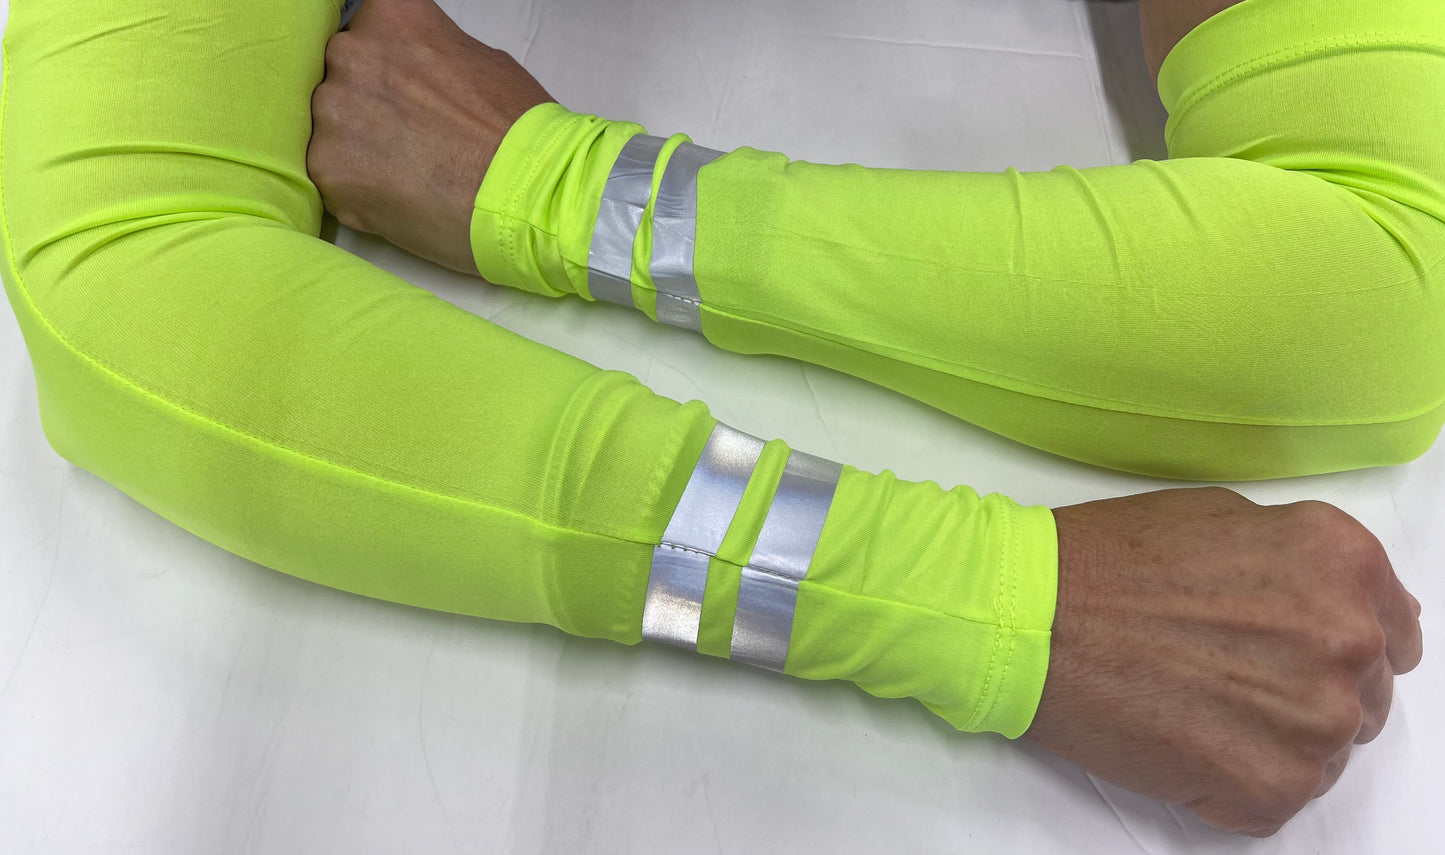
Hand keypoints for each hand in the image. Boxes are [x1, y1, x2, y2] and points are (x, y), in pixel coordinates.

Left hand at [307, 0, 553, 272]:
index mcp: (391, 17)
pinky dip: (357, 186)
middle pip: (341, 74)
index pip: (367, 28)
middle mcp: (352, 54)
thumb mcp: (479, 60)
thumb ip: (427, 56)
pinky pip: (330, 173)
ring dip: (358, 145)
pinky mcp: (327, 170)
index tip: (402, 85)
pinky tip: (399, 196)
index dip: (386, 61)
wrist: (531, 197)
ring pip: (330, 125)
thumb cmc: (519, 132)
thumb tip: (415, 70)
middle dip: (369, 102)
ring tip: (409, 172)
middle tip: (413, 136)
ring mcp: (333, 113)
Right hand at [1028, 486, 1422, 836]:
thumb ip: (1300, 565)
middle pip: (1358, 697)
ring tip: (1190, 706)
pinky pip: (1275, 799)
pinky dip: (1230, 782)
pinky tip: (1178, 739)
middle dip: (1297, 691)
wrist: (1029, 615)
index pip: (1392, 632)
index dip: (1336, 646)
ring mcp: (1315, 720)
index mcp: (1341, 564)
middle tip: (1217, 676)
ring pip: (1321, 754)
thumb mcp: (1222, 518)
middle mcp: (1347, 639)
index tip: (1293, 654)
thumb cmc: (1105, 563)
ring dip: (1266, 740)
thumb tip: (1348, 609)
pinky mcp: (1269, 785)